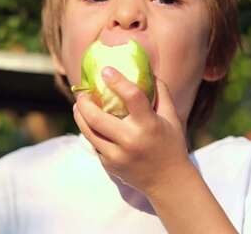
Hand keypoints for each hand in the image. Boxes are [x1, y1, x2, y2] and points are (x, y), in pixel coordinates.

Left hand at [73, 66, 191, 193]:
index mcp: (149, 125)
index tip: (106, 70)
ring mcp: (117, 156)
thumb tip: (147, 69)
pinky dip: (91, 131)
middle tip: (82, 92)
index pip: (132, 97)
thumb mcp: (171, 117)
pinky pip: (95, 144)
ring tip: (78, 105)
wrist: (168, 182)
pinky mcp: (109, 165)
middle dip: (84, 102)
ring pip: (89, 131)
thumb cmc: (171, 144)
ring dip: (79, 116)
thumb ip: (161, 93)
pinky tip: (90, 123)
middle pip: (97, 117)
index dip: (117, 81)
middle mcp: (131, 141)